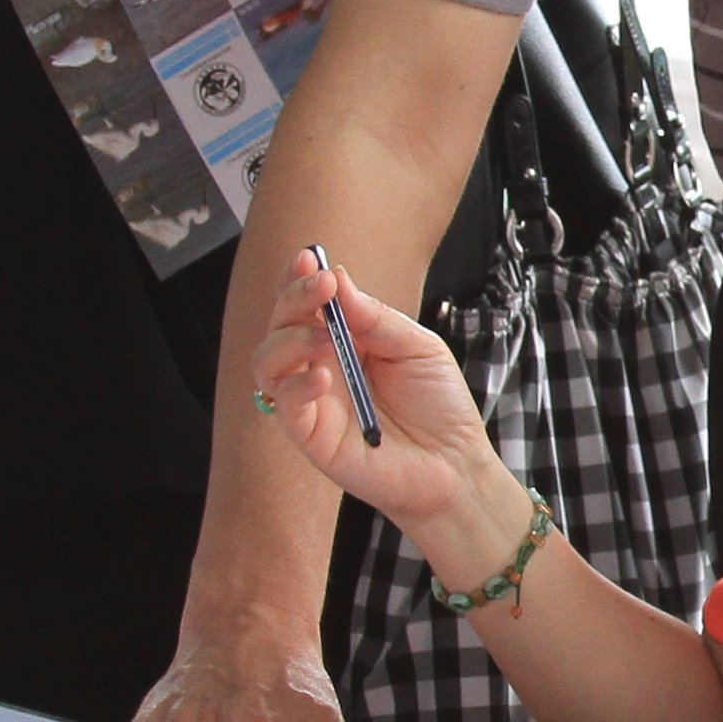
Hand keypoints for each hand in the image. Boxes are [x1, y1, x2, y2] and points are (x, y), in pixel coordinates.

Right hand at [240, 248, 511, 573]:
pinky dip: (297, 387)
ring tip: (324, 337)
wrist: (455, 464)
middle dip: (293, 299)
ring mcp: (312, 401)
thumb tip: (337, 278)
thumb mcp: (416, 345)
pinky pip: (284, 408)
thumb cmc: (438, 404)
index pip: (306, 303)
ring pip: (267, 364)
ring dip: (288, 340)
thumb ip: (375, 317)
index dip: (299, 279)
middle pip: (280, 325)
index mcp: (344, 340)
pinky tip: (323, 376)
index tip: (309, 257)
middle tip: (319, 288)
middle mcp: (319, 366)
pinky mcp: (311, 437)